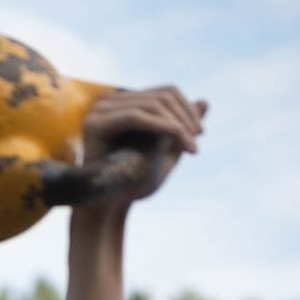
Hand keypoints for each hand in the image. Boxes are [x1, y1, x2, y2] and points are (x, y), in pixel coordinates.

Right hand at [79, 86, 206, 204]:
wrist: (111, 207)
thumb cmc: (136, 182)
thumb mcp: (167, 149)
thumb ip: (182, 125)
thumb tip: (205, 101)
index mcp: (124, 104)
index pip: (165, 93)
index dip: (187, 110)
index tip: (200, 135)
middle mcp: (110, 101)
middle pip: (162, 95)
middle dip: (185, 118)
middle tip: (196, 141)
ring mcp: (100, 110)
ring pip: (153, 104)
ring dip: (177, 125)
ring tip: (189, 147)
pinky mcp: (95, 123)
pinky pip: (135, 116)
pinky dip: (160, 125)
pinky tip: (177, 138)